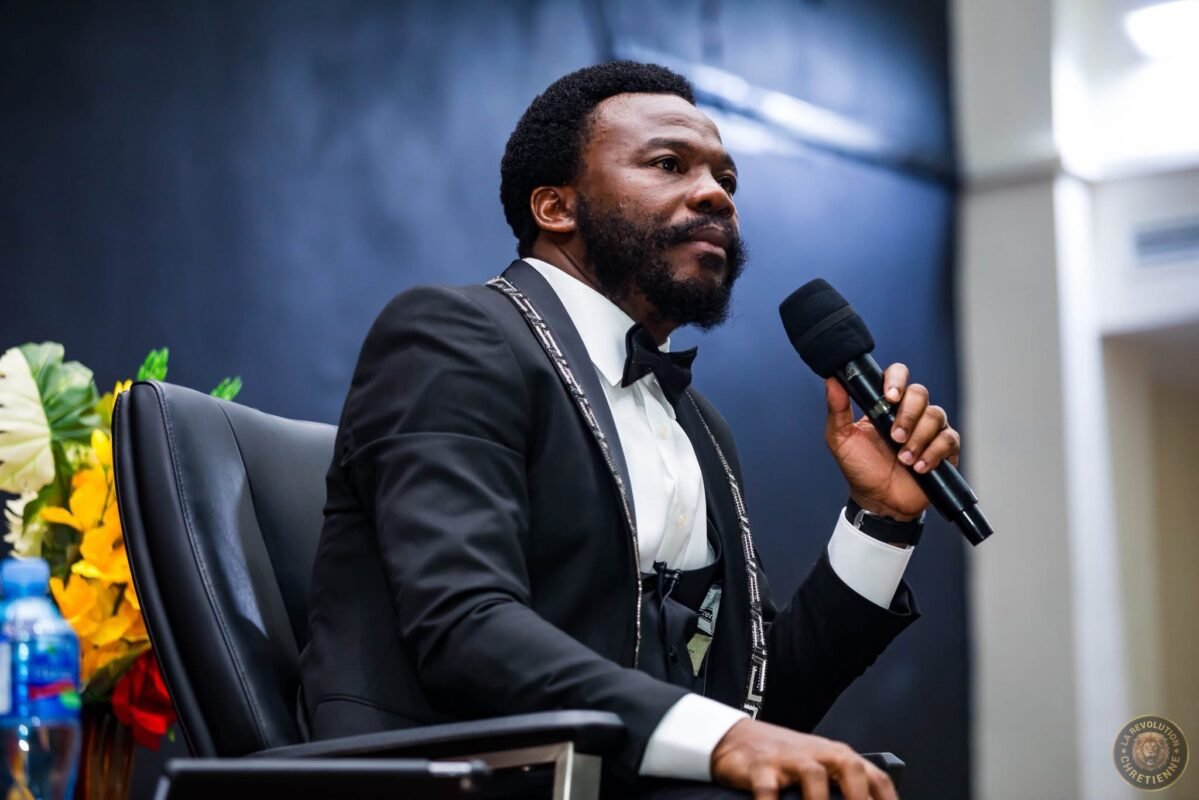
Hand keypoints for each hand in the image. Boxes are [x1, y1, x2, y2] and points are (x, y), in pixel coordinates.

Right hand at [711, 719, 897, 799]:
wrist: (737, 737)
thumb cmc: (784, 759)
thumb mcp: (818, 767)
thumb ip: (842, 787)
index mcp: (837, 756)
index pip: (875, 777)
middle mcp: (818, 754)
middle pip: (849, 767)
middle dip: (859, 797)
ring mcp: (788, 759)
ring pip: (813, 775)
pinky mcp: (760, 767)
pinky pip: (768, 789)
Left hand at [824, 363, 959, 520]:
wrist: (879, 501)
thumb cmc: (861, 468)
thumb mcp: (841, 439)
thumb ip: (837, 410)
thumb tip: (832, 381)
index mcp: (885, 405)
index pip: (898, 375)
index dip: (896, 380)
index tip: (890, 397)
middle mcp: (910, 412)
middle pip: (920, 393)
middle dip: (907, 415)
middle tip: (895, 438)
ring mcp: (929, 429)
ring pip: (936, 415)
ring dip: (918, 439)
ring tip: (904, 459)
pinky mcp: (945, 448)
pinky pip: (949, 438)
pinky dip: (933, 453)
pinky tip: (919, 467)